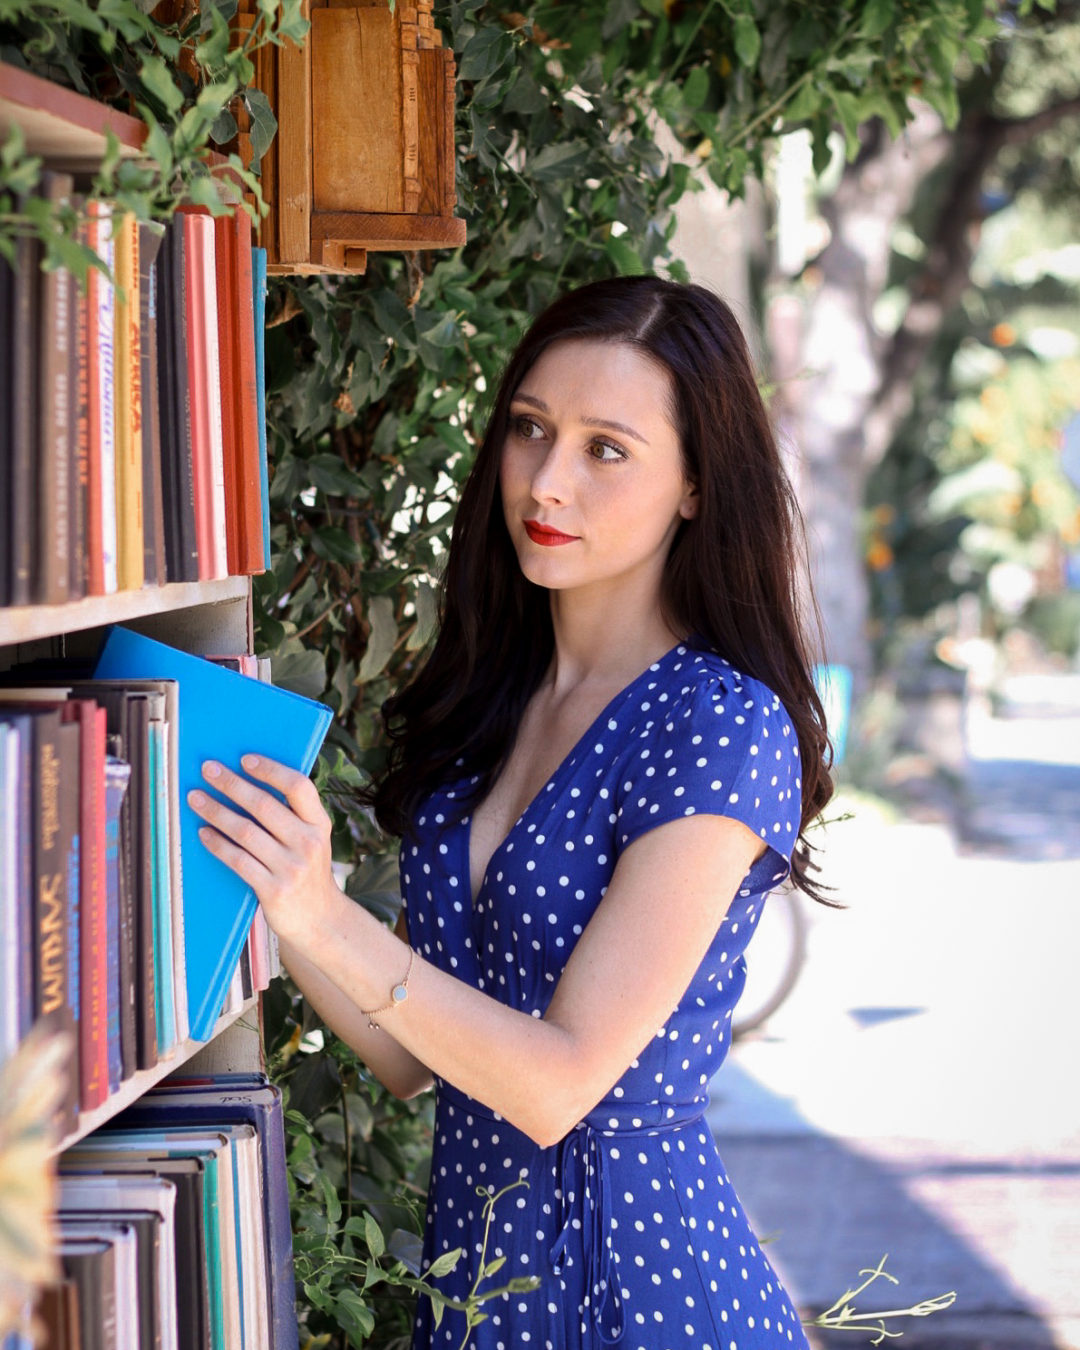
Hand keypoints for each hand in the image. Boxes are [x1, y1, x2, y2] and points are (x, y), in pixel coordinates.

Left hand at [187, 754, 338, 942]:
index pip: (298, 787)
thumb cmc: (308, 872)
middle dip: (232, 784)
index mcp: (319, 824)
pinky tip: (204, 833)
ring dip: (216, 811)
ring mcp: (291, 868)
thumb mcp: (313, 840)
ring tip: (195, 798)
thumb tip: (249, 781)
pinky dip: (217, 844)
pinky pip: (238, 860)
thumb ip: (293, 816)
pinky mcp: (273, 890)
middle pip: (265, 805)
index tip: (244, 759)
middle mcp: (308, 843)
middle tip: (208, 769)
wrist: (320, 920)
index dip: (271, 770)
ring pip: (245, 831)